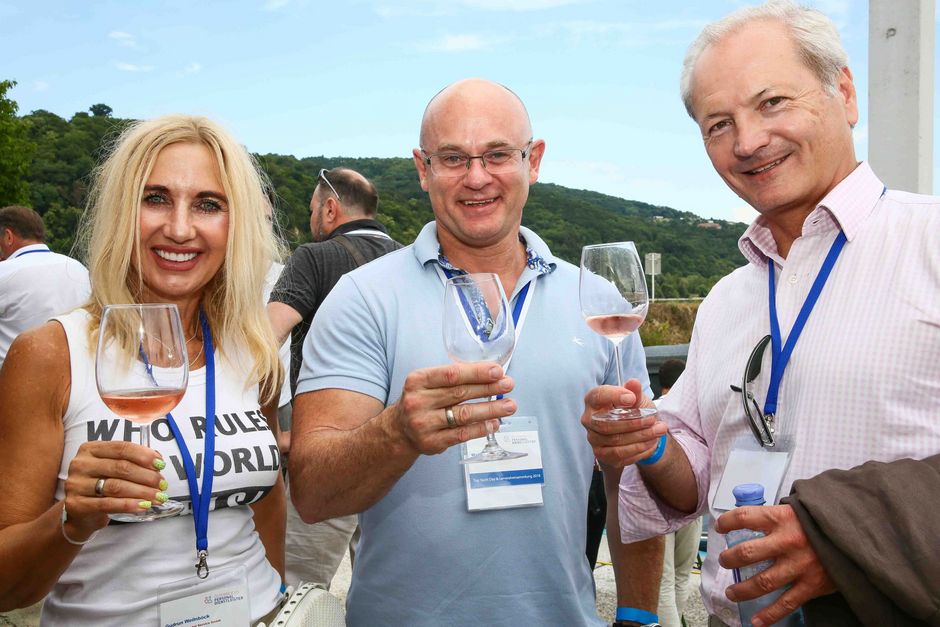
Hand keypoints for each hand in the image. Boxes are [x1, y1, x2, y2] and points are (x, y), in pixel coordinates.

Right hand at [62, 440, 168, 538]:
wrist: (80, 513)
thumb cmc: (101, 485)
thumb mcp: (113, 469)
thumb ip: (132, 461)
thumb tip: (157, 460)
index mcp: (90, 449)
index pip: (121, 448)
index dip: (144, 455)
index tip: (161, 464)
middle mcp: (80, 464)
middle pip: (121, 467)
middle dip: (146, 476)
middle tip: (162, 484)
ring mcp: (76, 484)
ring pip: (116, 486)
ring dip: (142, 492)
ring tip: (158, 497)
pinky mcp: (76, 504)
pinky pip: (108, 504)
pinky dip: (129, 505)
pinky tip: (143, 506)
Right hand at [391, 362, 514, 455]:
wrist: (399, 430)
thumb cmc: (420, 401)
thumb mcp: (426, 383)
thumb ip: (452, 377)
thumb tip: (489, 373)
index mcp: (418, 381)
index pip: (452, 374)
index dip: (477, 372)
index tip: (497, 371)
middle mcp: (418, 401)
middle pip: (460, 394)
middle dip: (489, 389)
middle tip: (509, 385)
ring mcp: (424, 423)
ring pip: (464, 415)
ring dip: (491, 410)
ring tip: (509, 405)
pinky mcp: (431, 442)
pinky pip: (462, 434)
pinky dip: (481, 428)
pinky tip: (494, 423)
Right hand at [582, 379, 666, 468]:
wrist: (633, 432)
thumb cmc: (631, 411)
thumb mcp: (636, 399)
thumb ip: (635, 392)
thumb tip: (634, 383)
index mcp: (594, 400)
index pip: (598, 396)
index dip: (613, 396)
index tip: (632, 399)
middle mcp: (589, 419)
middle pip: (606, 424)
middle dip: (633, 423)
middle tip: (652, 419)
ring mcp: (593, 438)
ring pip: (615, 441)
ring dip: (640, 437)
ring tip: (658, 431)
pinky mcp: (601, 454)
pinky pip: (619, 454)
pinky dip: (638, 449)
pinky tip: (651, 443)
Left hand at [716, 504, 835, 624]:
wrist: (858, 537)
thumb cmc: (823, 522)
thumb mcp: (800, 510)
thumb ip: (777, 516)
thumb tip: (751, 521)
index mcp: (783, 518)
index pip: (745, 517)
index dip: (727, 522)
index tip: (720, 527)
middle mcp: (788, 542)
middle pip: (748, 552)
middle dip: (731, 560)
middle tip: (725, 562)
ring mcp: (799, 565)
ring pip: (763, 582)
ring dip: (743, 589)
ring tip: (732, 593)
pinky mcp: (812, 585)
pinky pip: (786, 603)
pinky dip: (770, 614)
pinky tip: (756, 621)